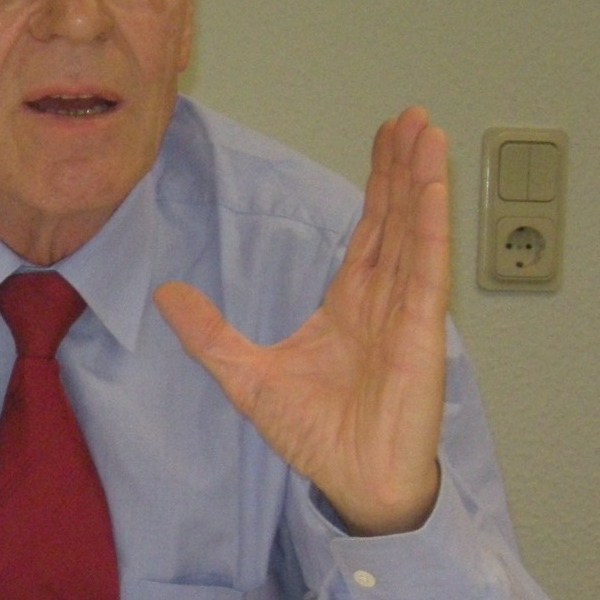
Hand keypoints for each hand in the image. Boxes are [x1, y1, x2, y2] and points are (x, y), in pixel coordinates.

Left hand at [154, 108, 449, 535]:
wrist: (354, 483)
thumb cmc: (318, 438)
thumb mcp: (247, 376)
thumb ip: (209, 334)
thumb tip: (167, 295)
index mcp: (350, 307)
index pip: (367, 233)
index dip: (376, 187)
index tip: (383, 142)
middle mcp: (384, 302)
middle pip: (394, 219)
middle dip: (401, 168)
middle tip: (410, 117)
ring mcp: (407, 313)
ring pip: (415, 232)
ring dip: (422, 180)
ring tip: (428, 131)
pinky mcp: (423, 331)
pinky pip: (427, 267)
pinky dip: (430, 224)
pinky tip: (433, 185)